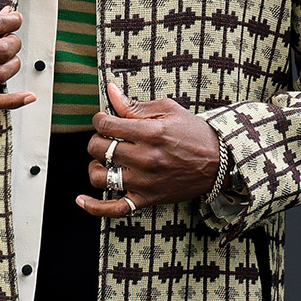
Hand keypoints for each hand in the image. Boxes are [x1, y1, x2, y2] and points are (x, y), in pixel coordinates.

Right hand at [0, 7, 35, 110]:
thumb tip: (5, 15)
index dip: (10, 22)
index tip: (16, 19)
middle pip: (0, 49)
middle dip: (12, 41)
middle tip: (11, 38)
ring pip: (0, 73)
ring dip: (13, 62)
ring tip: (8, 57)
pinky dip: (14, 101)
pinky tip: (29, 95)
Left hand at [78, 81, 220, 216]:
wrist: (219, 162)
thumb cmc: (194, 134)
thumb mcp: (168, 111)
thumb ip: (135, 105)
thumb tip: (111, 91)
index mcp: (150, 133)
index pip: (106, 125)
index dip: (99, 120)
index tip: (104, 120)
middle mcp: (144, 158)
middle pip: (99, 149)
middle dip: (97, 140)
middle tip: (107, 139)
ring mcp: (144, 182)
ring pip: (100, 177)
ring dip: (95, 167)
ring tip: (103, 161)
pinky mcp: (146, 199)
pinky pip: (114, 209)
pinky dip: (94, 207)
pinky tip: (81, 200)